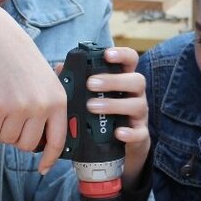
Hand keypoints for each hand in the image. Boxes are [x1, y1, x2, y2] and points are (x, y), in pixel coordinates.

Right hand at [0, 0, 66, 171]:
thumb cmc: (21, 62)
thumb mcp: (48, 82)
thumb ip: (51, 108)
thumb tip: (49, 140)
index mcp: (58, 101)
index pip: (58, 140)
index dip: (50, 158)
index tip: (43, 168)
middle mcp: (41, 106)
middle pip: (28, 144)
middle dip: (17, 137)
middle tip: (12, 120)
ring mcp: (19, 108)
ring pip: (8, 140)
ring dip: (1, 130)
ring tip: (3, 108)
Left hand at [85, 47, 149, 187]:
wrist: (117, 146)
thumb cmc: (102, 114)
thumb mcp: (91, 96)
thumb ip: (77, 81)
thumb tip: (60, 67)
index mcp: (124, 81)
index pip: (131, 60)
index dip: (122, 54)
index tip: (106, 54)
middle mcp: (135, 95)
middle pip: (137, 80)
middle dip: (114, 81)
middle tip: (91, 84)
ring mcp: (140, 115)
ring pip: (138, 105)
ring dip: (115, 104)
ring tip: (92, 107)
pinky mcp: (141, 135)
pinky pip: (140, 133)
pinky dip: (129, 133)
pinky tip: (117, 133)